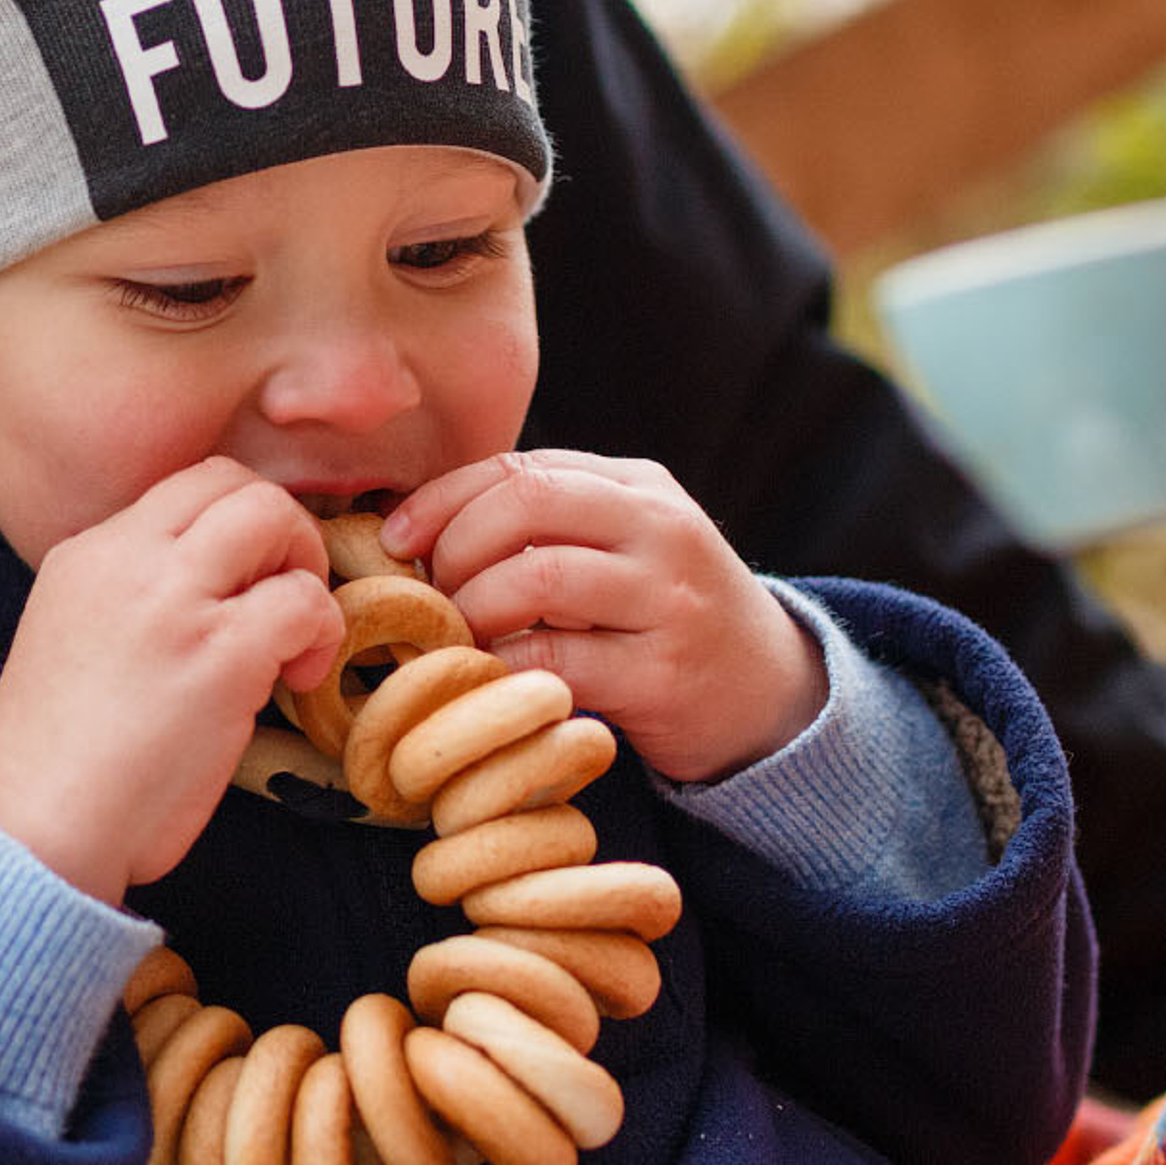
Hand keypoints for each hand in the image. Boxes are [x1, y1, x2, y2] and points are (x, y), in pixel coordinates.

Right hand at [0, 459, 341, 903]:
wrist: (33, 832)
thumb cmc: (56, 764)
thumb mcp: (73, 641)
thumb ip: (131, 601)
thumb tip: (215, 596)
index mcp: (85, 553)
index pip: (183, 487)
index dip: (234, 524)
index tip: (242, 585)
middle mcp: (126, 559)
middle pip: (231, 481)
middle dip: (277, 529)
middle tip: (282, 598)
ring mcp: (175, 601)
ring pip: (272, 515)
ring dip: (305, 567)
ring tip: (294, 640)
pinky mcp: (221, 654)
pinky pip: (305, 600)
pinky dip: (322, 631)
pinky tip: (298, 680)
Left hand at [382, 449, 825, 784]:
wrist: (771, 698)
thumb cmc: (662, 619)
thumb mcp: (618, 550)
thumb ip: (542, 528)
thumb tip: (413, 532)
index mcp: (638, 486)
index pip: (518, 466)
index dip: (441, 499)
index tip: (394, 538)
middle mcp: (660, 527)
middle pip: (522, 504)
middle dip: (452, 549)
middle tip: (428, 598)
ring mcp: (668, 599)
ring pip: (534, 577)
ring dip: (470, 609)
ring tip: (455, 638)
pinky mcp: (663, 674)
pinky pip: (554, 660)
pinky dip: (502, 666)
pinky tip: (488, 677)